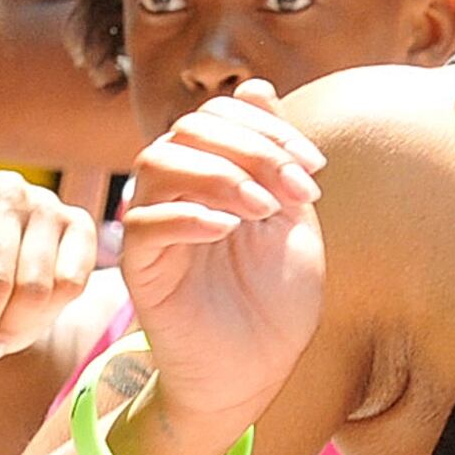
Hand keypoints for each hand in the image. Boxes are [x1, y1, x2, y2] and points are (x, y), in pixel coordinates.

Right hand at [116, 82, 325, 430]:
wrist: (257, 369)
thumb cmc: (274, 298)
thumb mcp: (291, 216)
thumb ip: (275, 155)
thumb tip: (257, 85)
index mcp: (210, 172)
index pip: (217, 114)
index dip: (266, 128)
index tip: (315, 169)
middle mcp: (175, 190)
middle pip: (187, 130)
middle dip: (252, 150)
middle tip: (298, 193)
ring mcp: (153, 226)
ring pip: (157, 163)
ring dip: (219, 174)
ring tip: (263, 210)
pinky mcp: (139, 267)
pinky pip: (143, 223)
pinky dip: (188, 216)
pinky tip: (229, 231)